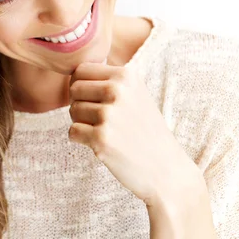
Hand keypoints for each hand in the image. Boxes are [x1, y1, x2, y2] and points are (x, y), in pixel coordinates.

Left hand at [68, 62, 201, 206]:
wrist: (166, 169)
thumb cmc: (145, 131)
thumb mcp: (135, 94)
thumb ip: (109, 80)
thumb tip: (74, 73)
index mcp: (126, 75)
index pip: (81, 70)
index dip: (80, 86)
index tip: (94, 100)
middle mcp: (118, 90)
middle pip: (74, 89)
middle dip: (79, 103)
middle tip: (97, 119)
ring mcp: (109, 114)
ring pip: (72, 110)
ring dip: (81, 122)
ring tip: (105, 131)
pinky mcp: (102, 138)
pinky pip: (72, 132)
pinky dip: (81, 140)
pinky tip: (101, 144)